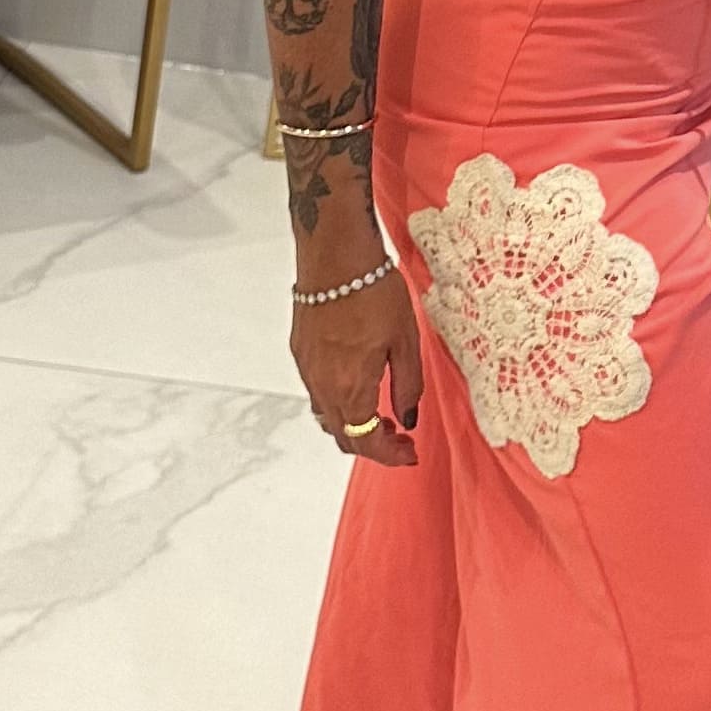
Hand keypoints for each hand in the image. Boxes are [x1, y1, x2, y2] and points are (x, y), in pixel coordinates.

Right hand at [291, 267, 423, 467]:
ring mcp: (307, 369)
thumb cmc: (373, 291)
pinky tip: (358, 385)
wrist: (335, 255)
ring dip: (354, 424)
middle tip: (399, 435)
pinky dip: (338, 403)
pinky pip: (317, 392)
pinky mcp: (300, 352)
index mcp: (351, 387)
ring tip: (381, 412)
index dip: (390, 455)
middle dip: (373, 444)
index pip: (366, 441)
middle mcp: (323, 385)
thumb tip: (408, 417)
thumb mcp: (406, 341)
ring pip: (327, 417)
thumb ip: (407, 385)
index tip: (409, 452)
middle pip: (343, 436)